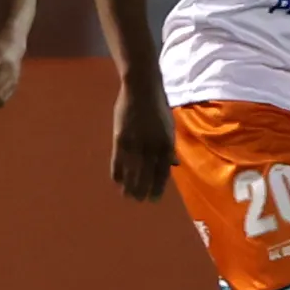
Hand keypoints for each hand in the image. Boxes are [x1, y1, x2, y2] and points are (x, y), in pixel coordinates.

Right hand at [110, 79, 175, 201]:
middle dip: (142, 190)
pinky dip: (117, 172)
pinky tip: (116, 181)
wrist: (142, 88)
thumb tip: (174, 165)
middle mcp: (151, 146)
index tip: (154, 199)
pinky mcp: (120, 138)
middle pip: (145, 175)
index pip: (162, 172)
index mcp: (166, 144)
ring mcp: (135, 143)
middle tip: (138, 200)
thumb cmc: (157, 107)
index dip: (158, 187)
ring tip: (127, 196)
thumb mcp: (169, 127)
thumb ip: (169, 148)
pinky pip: (117, 160)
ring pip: (131, 171)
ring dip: (129, 185)